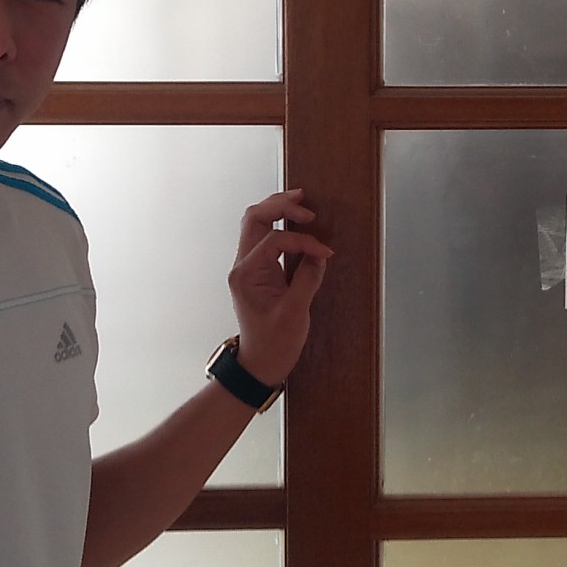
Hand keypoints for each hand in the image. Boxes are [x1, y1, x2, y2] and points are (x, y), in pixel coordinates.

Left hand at [228, 189, 331, 387]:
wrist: (260, 364)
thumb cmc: (274, 344)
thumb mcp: (295, 313)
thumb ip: (307, 279)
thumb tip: (318, 255)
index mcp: (246, 275)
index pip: (274, 240)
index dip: (303, 241)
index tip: (325, 253)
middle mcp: (242, 266)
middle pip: (254, 219)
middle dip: (280, 206)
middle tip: (305, 203)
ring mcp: (248, 267)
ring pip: (256, 223)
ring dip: (277, 210)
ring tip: (301, 204)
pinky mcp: (257, 271)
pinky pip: (264, 237)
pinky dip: (280, 225)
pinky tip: (297, 223)